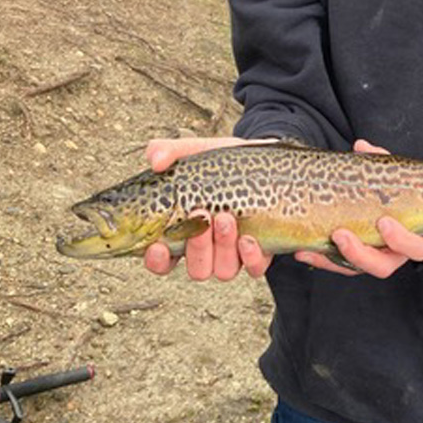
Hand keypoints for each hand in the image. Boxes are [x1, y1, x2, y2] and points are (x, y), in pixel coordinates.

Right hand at [143, 136, 275, 280]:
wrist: (269, 161)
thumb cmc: (224, 163)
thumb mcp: (196, 151)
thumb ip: (170, 152)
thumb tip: (154, 159)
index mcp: (184, 232)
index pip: (162, 260)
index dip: (157, 260)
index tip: (158, 245)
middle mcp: (208, 249)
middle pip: (196, 269)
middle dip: (197, 247)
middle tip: (201, 216)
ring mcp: (234, 253)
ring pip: (223, 271)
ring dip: (223, 249)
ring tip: (226, 218)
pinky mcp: (260, 252)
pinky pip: (254, 268)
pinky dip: (251, 258)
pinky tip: (250, 239)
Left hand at [294, 138, 422, 278]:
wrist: (400, 208)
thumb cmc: (404, 195)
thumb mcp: (399, 179)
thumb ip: (382, 163)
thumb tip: (361, 146)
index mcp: (416, 237)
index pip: (415, 247)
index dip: (400, 239)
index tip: (383, 221)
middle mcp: (396, 254)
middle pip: (383, 266)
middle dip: (360, 254)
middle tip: (341, 234)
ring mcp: (375, 259)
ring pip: (357, 269)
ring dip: (334, 258)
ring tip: (312, 247)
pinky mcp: (355, 261)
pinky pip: (339, 265)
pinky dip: (321, 259)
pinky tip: (303, 251)